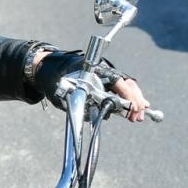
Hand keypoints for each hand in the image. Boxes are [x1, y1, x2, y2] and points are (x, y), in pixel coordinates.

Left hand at [31, 49, 146, 120]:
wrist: (49, 70)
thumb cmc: (57, 80)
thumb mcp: (67, 93)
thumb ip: (83, 103)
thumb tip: (100, 116)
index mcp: (96, 70)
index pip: (118, 81)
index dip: (127, 95)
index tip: (133, 107)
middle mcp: (104, 72)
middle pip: (127, 84)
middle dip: (134, 101)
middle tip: (137, 116)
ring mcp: (106, 77)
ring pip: (127, 87)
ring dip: (134, 102)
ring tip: (137, 117)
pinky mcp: (105, 84)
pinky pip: (121, 91)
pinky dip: (129, 101)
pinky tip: (135, 112)